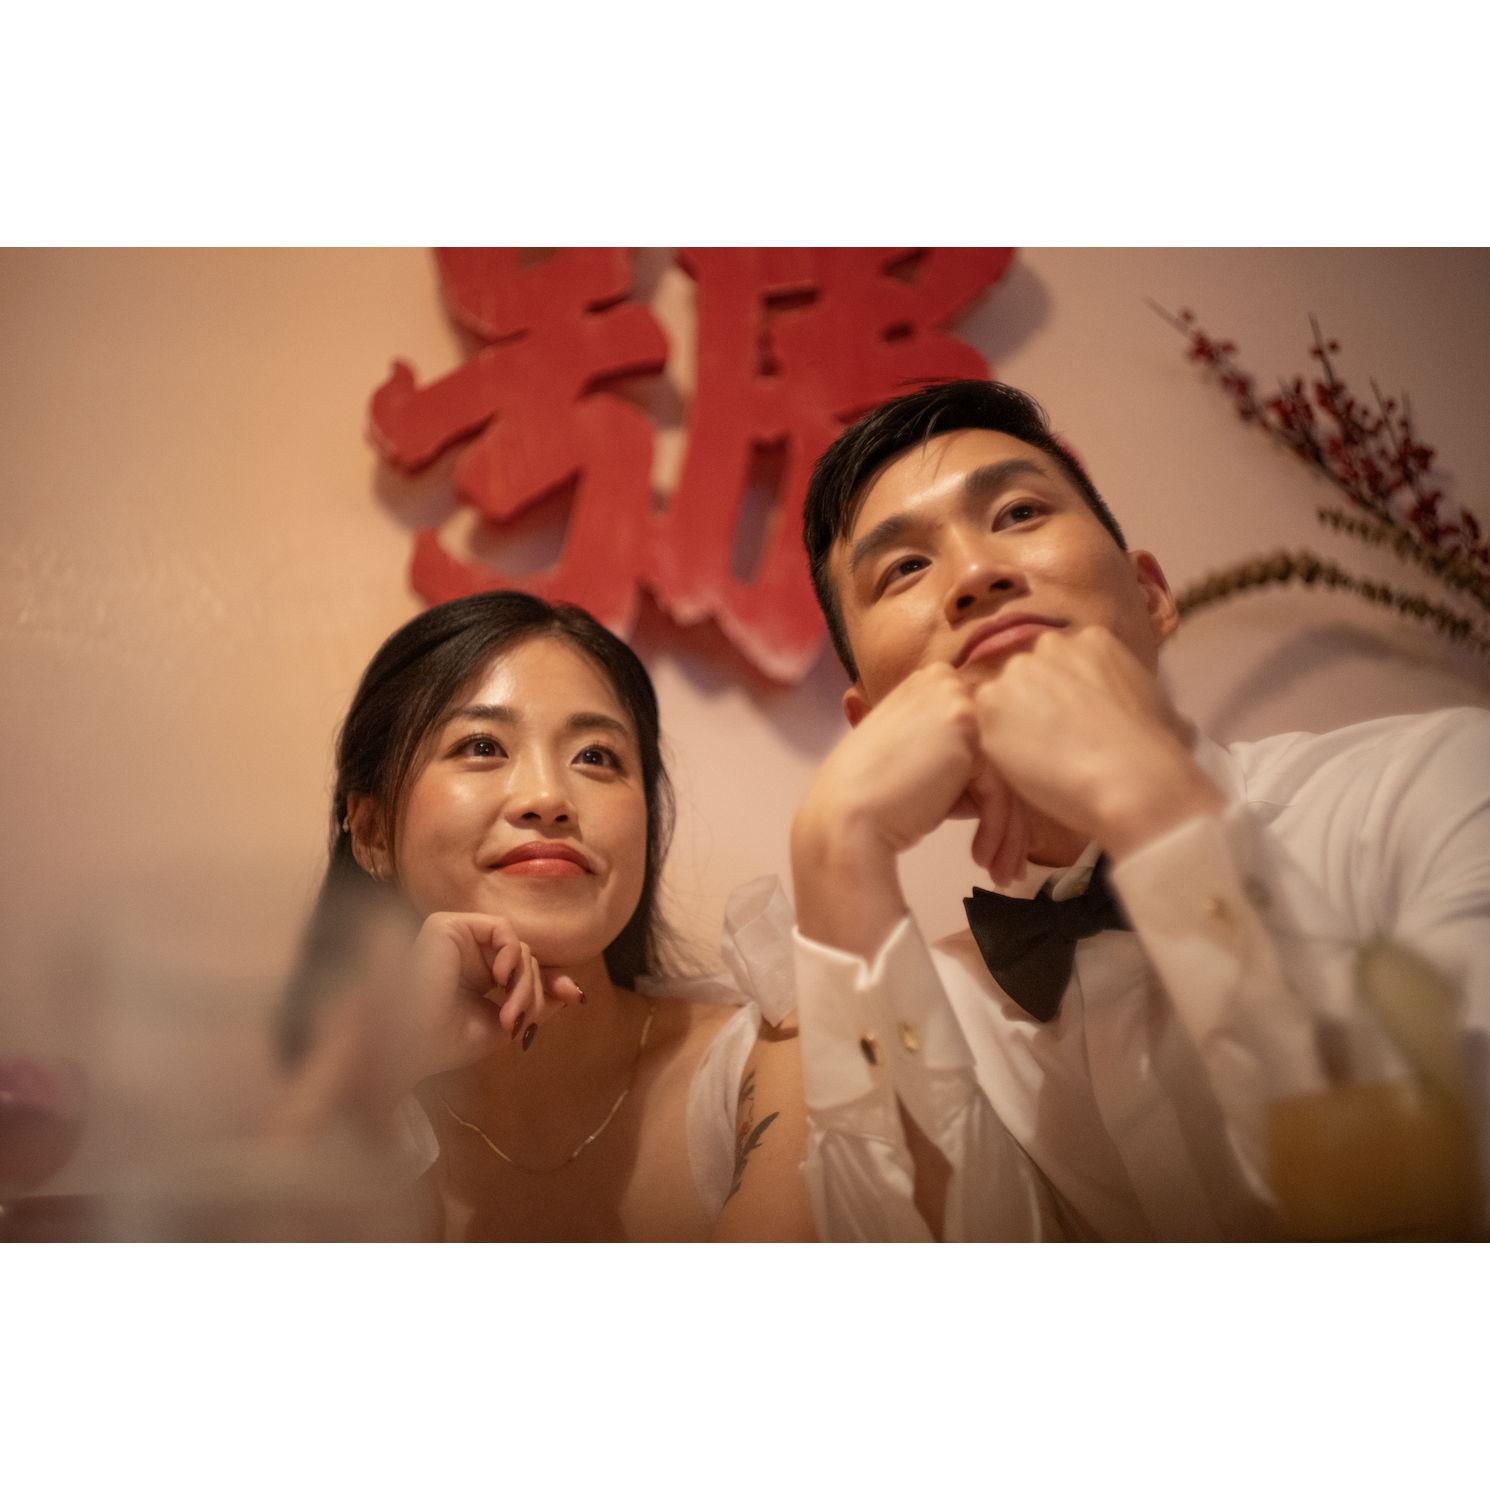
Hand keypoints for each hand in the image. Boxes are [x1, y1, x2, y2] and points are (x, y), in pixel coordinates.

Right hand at [399, 911, 583, 1083]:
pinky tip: (501, 978)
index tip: (573, 997)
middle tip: (519, 1022)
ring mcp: (457, 938)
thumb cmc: (448, 1041)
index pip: (524, 969)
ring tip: (509, 1012)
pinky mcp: (447, 925)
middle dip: (533, 991)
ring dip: (524, 981)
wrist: (413, 1045)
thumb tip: (575, 991)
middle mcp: (467, 954)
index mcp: (477, 976)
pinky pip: (501, 927)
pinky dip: (511, 952)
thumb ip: (538, 1002)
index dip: (549, 982)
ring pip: (517, 946)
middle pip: (525, 959)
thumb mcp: (505, 1023)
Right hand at [794, 663, 1026, 952]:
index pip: (978, 739)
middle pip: (998, 753)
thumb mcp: (910, 759)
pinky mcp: (965, 731)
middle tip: (1006, 863)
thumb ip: (946, 755)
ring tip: (1000, 872)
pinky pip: (1000, 788)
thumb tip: (991, 786)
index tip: (988, 834)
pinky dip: (997, 829)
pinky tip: (981, 858)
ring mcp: (955, 701)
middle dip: (1007, 814)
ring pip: (1004, 774)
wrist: (844, 822)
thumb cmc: (868, 801)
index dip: (986, 791)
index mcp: (927, 683)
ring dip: (1007, 830)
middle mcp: (942, 680)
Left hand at [969, 625, 1223, 858]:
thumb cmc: (1157, 750)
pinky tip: (1024, 767)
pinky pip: (985, 725)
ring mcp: (1017, 672)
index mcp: (1094, 639)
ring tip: (1039, 759)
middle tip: (1052, 741)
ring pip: (1003, 698)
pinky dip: (998, 747)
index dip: (1064, 696)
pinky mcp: (992, 704)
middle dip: (1035, 704)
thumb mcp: (1163, 707)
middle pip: (1028, 674)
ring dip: (1013, 725)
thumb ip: (1141, 699)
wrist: (1132, 777)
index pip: (1062, 662)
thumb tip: (1167, 719)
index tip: (1073, 722)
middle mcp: (1051, 645)